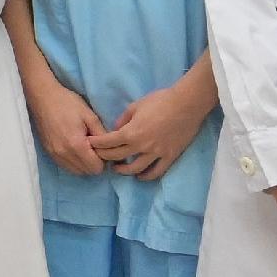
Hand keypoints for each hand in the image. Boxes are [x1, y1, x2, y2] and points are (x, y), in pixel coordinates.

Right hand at [30, 79, 110, 176]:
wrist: (43, 98)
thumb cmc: (68, 103)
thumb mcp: (90, 116)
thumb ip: (101, 135)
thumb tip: (110, 149)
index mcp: (76, 145)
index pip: (96, 168)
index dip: (104, 160)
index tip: (103, 148)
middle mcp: (64, 154)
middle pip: (87, 172)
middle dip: (94, 162)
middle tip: (95, 147)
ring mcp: (55, 155)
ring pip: (76, 171)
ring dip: (84, 164)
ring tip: (85, 148)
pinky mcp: (49, 153)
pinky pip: (66, 166)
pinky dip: (74, 162)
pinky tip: (75, 149)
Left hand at [95, 82, 210, 180]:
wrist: (187, 104)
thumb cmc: (161, 100)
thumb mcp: (136, 105)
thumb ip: (123, 119)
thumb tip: (116, 130)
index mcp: (131, 132)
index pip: (108, 142)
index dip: (96, 144)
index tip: (88, 145)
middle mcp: (141, 146)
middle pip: (117, 156)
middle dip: (104, 157)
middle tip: (98, 156)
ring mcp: (156, 153)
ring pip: (135, 169)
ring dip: (123, 170)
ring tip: (116, 168)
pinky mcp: (169, 157)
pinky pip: (156, 172)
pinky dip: (146, 176)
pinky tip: (140, 176)